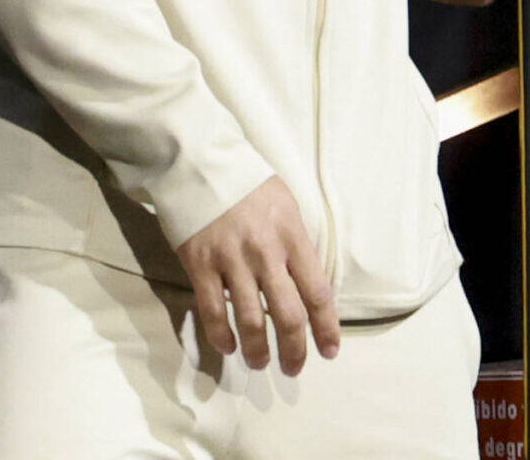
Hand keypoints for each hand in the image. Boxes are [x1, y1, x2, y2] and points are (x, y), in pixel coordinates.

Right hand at [175, 177, 340, 376]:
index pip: (318, 292)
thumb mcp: (286, 205)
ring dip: (258, 351)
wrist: (199, 161)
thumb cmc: (248, 183)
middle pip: (289, 315)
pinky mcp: (200, 265)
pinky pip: (213, 311)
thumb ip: (296, 244)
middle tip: (294, 368)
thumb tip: (306, 283)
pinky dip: (222, 336)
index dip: (327, 328)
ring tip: (260, 362)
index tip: (330, 350)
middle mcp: (266, 253)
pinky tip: (229, 347)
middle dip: (295, 350)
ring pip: (252, 320)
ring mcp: (231, 260)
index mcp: (292, 237)